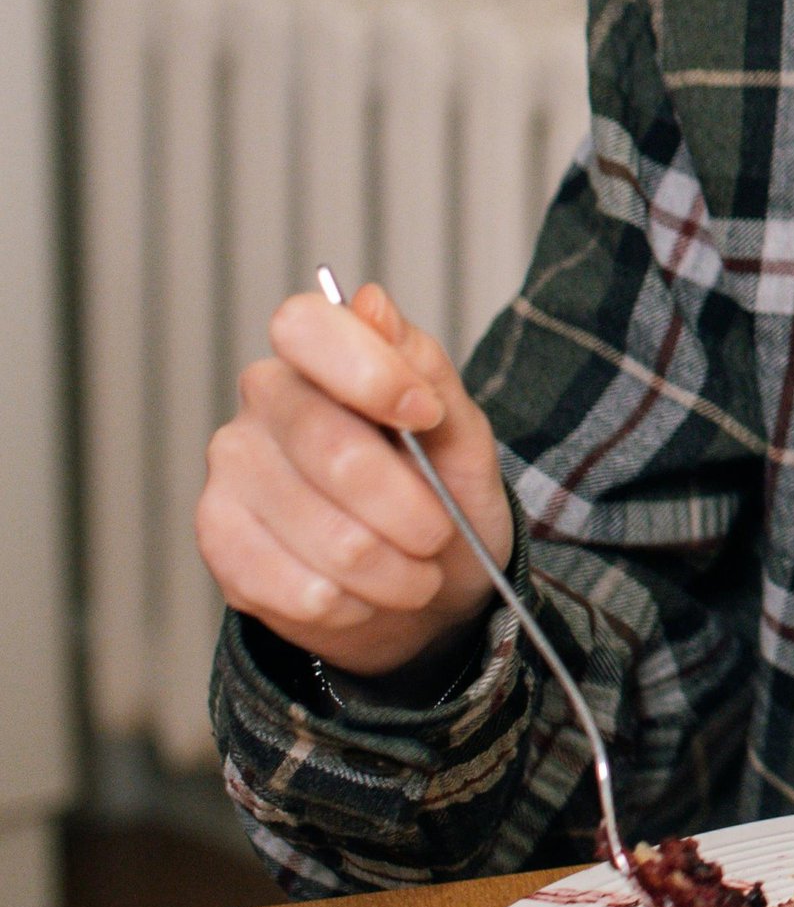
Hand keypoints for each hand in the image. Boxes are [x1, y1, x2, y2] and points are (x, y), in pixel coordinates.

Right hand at [197, 282, 510, 678]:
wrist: (422, 588)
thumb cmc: (442, 495)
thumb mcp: (461, 431)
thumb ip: (424, 369)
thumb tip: (372, 302)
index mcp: (319, 359)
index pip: (304, 326)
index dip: (369, 371)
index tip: (425, 414)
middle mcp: (264, 404)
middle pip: (333, 449)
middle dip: (413, 509)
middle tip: (438, 532)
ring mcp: (231, 471)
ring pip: (329, 535)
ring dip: (394, 571)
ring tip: (412, 573)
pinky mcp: (220, 541)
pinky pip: (299, 588)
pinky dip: (355, 604)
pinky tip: (363, 595)